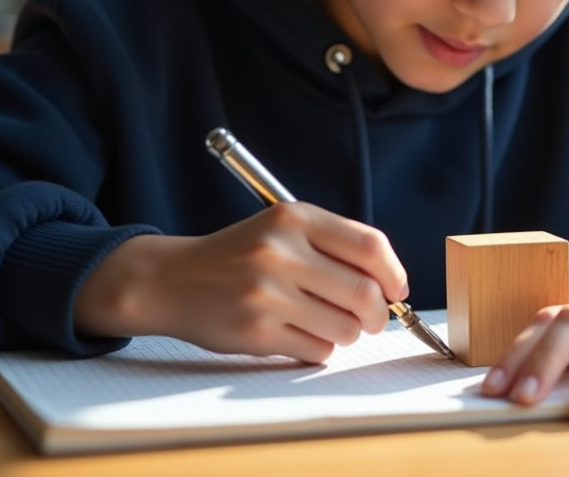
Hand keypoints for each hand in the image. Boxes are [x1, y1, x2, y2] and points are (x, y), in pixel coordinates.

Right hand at [73, 202, 408, 362]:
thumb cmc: (238, 256)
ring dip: (347, 333)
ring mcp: (267, 293)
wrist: (172, 279)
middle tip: (372, 319)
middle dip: (378, 314)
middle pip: (364, 293)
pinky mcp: (256, 331)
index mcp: (293, 218)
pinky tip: (298, 334)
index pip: (369, 246)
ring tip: (326, 323)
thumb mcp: (281, 230)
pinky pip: (317, 350)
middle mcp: (280, 251)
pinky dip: (319, 348)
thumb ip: (333, 246)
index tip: (396, 289)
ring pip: (345, 328)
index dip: (394, 273)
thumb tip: (390, 285)